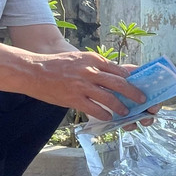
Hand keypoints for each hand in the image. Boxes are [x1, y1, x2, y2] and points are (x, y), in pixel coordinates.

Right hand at [28, 52, 149, 121]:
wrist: (33, 71)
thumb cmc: (57, 65)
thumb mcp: (80, 58)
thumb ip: (95, 65)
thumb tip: (113, 74)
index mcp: (93, 59)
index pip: (119, 70)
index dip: (132, 79)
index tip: (140, 85)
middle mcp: (90, 71)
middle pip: (119, 83)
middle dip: (133, 93)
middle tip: (142, 99)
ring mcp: (82, 85)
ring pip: (109, 98)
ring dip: (120, 106)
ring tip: (126, 112)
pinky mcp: (73, 98)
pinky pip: (94, 109)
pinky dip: (104, 114)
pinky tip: (109, 117)